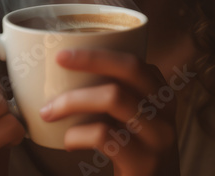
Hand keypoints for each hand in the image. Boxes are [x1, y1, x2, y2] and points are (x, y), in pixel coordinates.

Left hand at [37, 48, 181, 175]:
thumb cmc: (134, 154)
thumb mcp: (133, 120)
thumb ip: (116, 96)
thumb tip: (65, 73)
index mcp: (161, 94)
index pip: (133, 61)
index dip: (98, 52)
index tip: (62, 53)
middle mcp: (166, 110)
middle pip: (129, 69)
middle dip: (90, 60)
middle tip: (58, 62)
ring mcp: (158, 136)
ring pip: (114, 97)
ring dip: (73, 101)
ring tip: (48, 112)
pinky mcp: (144, 162)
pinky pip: (104, 135)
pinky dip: (78, 134)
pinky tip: (68, 141)